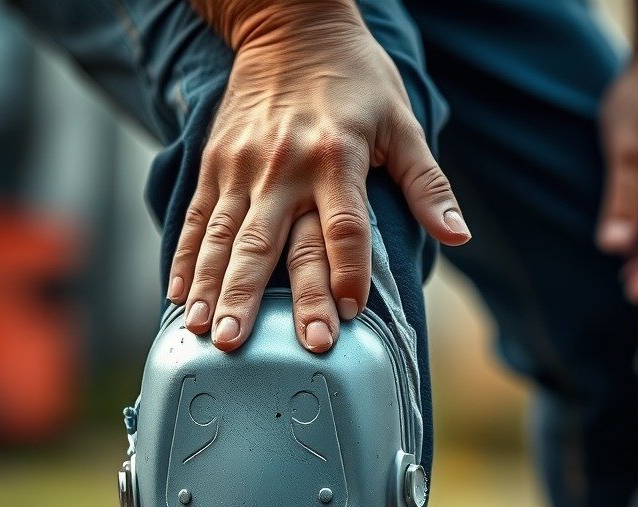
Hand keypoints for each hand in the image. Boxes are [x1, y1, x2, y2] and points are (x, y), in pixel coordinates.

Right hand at [169, 3, 469, 353]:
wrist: (292, 25)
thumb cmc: (357, 81)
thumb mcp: (402, 124)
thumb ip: (428, 185)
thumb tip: (458, 235)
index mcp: (338, 159)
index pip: (345, 229)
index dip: (349, 273)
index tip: (351, 314)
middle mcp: (285, 167)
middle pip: (269, 242)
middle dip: (255, 297)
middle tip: (242, 344)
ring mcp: (242, 166)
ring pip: (224, 237)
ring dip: (212, 287)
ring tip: (204, 331)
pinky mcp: (215, 164)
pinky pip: (197, 218)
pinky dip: (187, 258)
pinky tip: (179, 297)